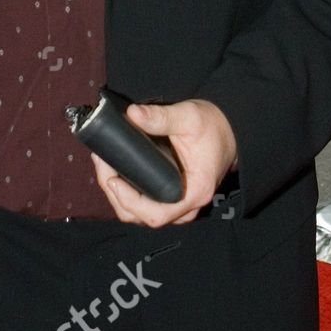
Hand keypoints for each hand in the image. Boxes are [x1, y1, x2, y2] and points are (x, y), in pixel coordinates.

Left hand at [90, 99, 237, 226]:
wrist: (228, 131)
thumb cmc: (213, 127)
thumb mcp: (189, 117)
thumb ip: (161, 117)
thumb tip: (132, 114)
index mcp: (195, 191)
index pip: (156, 214)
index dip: (129, 201)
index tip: (112, 178)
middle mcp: (186, 206)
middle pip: (141, 216)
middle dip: (115, 193)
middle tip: (101, 162)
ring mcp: (178, 205)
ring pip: (139, 214)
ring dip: (117, 194)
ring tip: (104, 164)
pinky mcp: (169, 198)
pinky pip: (142, 205)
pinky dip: (125, 191)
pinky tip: (114, 169)